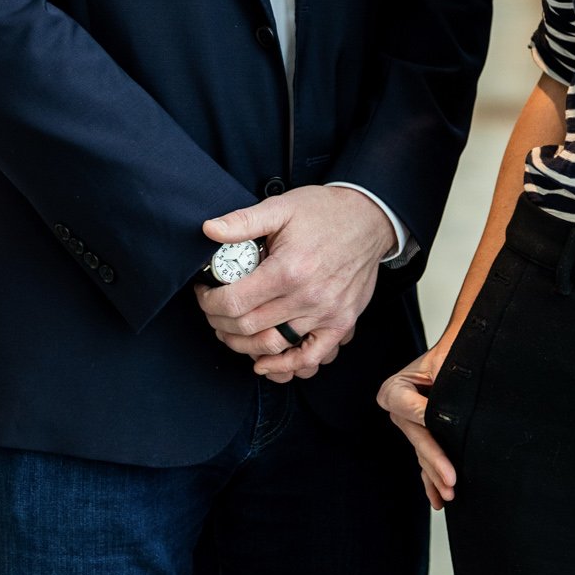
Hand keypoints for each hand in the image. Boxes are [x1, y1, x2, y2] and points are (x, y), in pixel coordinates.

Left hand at [195, 185, 395, 383]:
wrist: (369, 218)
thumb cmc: (324, 212)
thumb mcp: (281, 207)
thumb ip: (243, 221)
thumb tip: (208, 230)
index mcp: (288, 269)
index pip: (234, 302)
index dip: (210, 303)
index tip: (204, 294)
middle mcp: (308, 296)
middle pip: (248, 327)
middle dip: (220, 323)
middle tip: (213, 312)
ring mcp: (327, 313)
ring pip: (273, 346)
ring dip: (244, 346)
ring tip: (231, 332)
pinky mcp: (342, 322)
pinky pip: (312, 357)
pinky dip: (286, 366)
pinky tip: (265, 364)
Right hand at [378, 348, 456, 509]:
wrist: (462, 347)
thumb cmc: (454, 354)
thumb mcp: (446, 369)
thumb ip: (440, 394)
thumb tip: (442, 419)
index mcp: (395, 389)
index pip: (413, 412)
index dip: (429, 427)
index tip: (447, 435)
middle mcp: (396, 408)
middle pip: (418, 438)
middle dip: (435, 462)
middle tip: (451, 481)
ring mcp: (407, 424)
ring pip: (422, 453)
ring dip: (435, 476)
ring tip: (449, 494)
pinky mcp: (420, 434)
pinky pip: (424, 459)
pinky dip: (431, 479)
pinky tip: (438, 498)